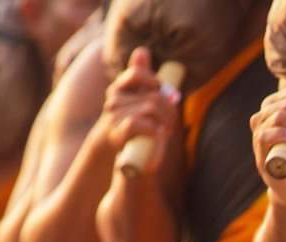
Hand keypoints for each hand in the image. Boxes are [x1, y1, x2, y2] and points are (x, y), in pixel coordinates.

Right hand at [98, 47, 180, 178]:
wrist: (114, 146)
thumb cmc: (130, 119)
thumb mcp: (137, 95)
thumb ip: (141, 74)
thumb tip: (141, 50)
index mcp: (120, 86)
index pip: (137, 73)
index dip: (153, 81)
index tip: (159, 92)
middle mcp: (114, 98)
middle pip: (155, 96)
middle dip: (169, 109)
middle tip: (171, 121)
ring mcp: (114, 114)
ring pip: (151, 108)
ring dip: (165, 121)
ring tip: (165, 130)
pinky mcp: (117, 131)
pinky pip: (139, 123)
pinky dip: (154, 129)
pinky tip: (158, 134)